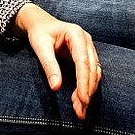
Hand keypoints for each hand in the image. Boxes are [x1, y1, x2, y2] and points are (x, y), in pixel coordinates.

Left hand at [11, 4, 99, 120]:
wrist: (40, 23)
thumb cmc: (39, 32)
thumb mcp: (40, 46)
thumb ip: (49, 65)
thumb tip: (56, 87)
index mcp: (76, 34)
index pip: (83, 61)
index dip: (84, 82)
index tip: (82, 99)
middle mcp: (86, 40)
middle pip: (92, 69)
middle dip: (87, 91)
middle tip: (81, 111)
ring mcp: (88, 48)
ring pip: (94, 73)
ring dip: (88, 91)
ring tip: (80, 110)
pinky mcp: (86, 55)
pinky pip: (91, 73)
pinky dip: (86, 87)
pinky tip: (79, 99)